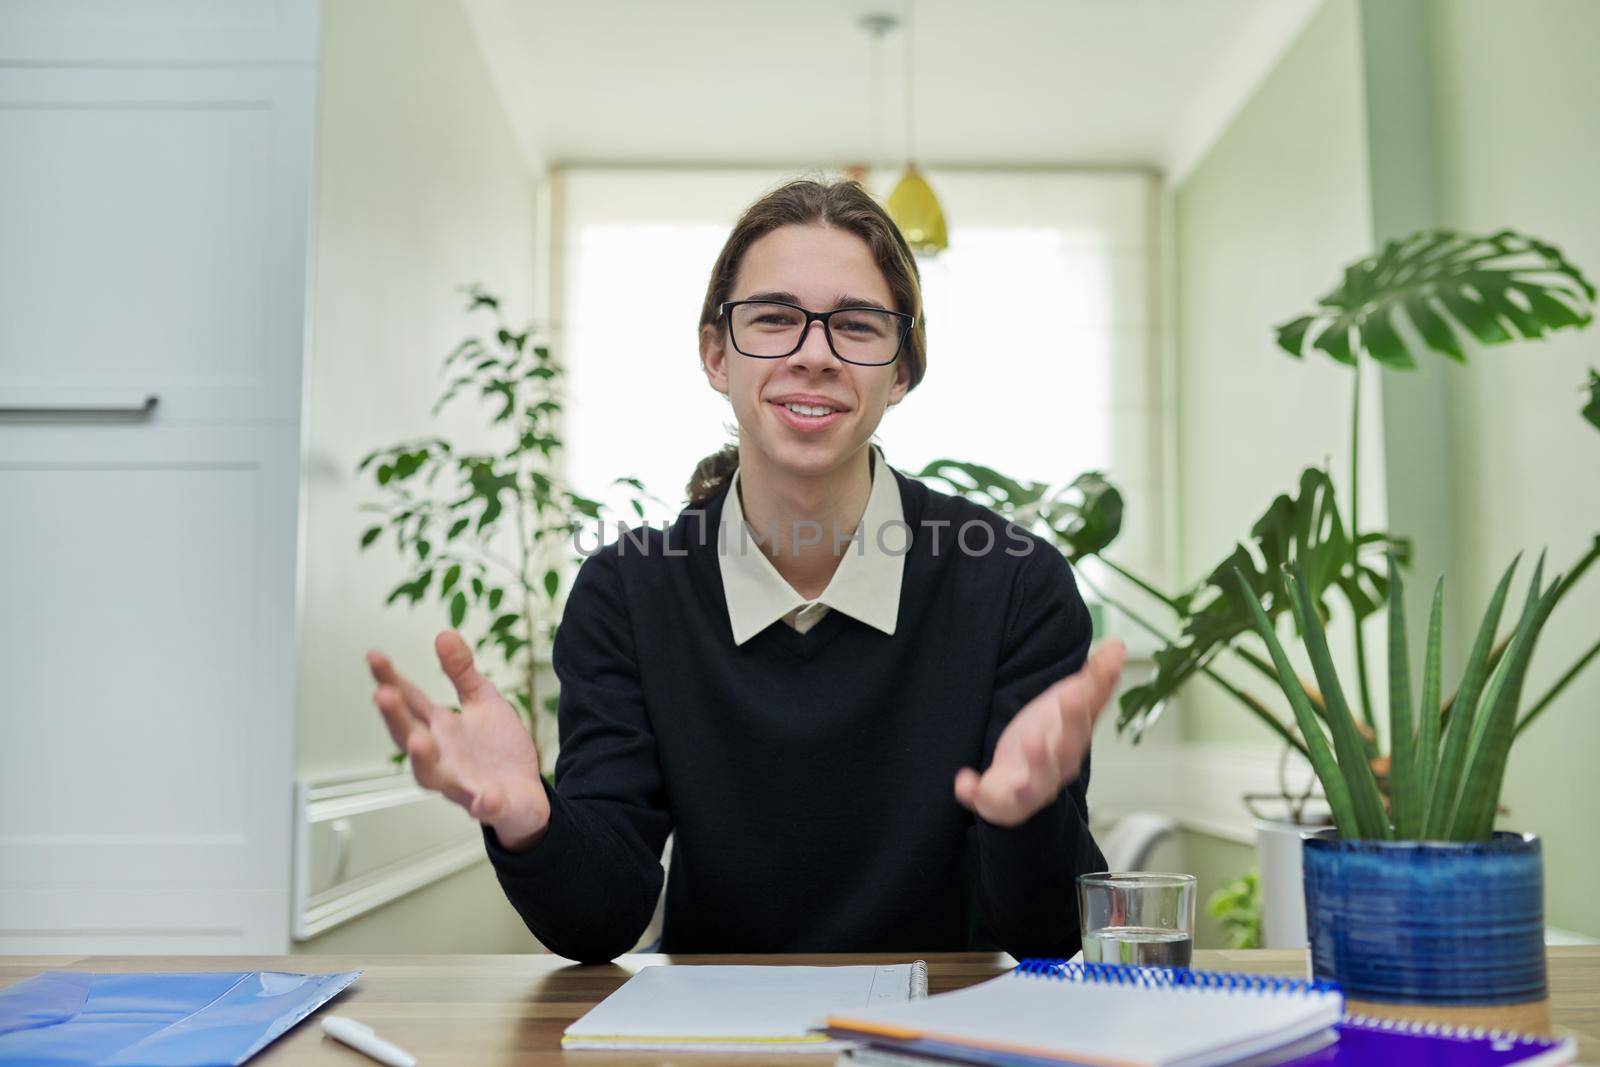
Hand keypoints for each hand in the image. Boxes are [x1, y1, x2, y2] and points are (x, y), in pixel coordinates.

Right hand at [367, 631, 550, 850]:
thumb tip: (443, 633)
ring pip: (433, 777)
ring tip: (419, 742)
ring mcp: (462, 782)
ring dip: (423, 760)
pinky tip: (486, 797)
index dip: (390, 680)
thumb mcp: (482, 702)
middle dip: (395, 717)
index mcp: (440, 728)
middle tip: (382, 694)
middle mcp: (441, 756)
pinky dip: (484, 803)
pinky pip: (484, 806)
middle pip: (409, 737)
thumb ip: (462, 673)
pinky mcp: (489, 804)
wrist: (526, 793)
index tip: (373, 656)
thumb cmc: (496, 749)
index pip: (410, 702)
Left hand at [953, 639, 1126, 826]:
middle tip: (1069, 698)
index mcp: (1073, 742)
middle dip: (1070, 725)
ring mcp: (1030, 787)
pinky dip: (977, 793)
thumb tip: (1119, 645)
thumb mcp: (1068, 704)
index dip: (1088, 701)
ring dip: (1035, 763)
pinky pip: (990, 801)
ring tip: (1030, 740)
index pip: (1085, 719)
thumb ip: (1094, 679)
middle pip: (1066, 750)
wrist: (1021, 784)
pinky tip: (964, 781)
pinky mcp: (1002, 801)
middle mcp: (1056, 767)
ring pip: (1035, 783)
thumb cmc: (1049, 740)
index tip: (1095, 676)